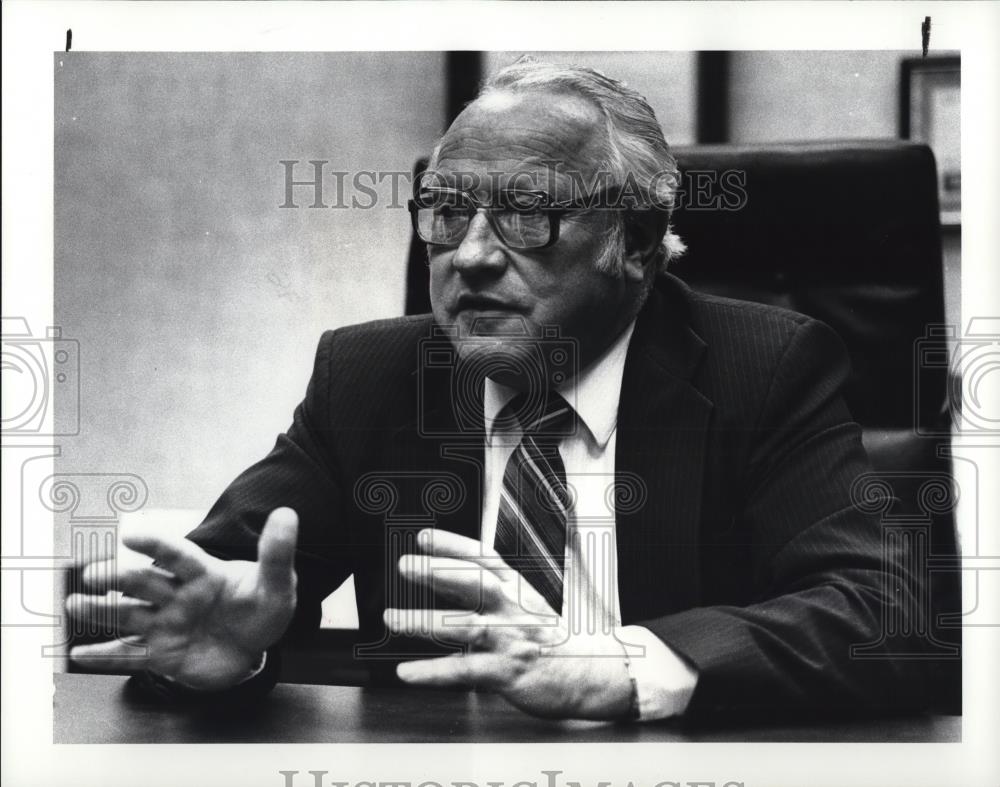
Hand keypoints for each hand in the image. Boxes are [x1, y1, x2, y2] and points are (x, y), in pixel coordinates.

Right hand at [67, 507, 298, 689]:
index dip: (155, 543)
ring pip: (128, 614)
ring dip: (100, 609)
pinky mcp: (161, 653)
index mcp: (204, 573)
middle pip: (144, 582)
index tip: (131, 533)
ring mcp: (166, 624)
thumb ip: (277, 553)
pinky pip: (128, 654)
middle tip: (94, 574)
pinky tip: (79, 655)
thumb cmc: (263, 608)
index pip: (177, 554)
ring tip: (73, 604)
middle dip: (118, 576)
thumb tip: (287, 514)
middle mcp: (178, 595)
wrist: (255, 647)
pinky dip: (104, 656)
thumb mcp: (277, 584)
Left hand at [384, 529, 632, 719]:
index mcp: (517, 589)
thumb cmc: (552, 639)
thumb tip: (442, 576)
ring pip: (464, 626)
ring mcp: (511, 640)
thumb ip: (486, 592)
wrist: (593, 673)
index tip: (423, 537)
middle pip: (474, 584)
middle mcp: (513, 609)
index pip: (482, 559)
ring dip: (425, 621)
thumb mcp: (525, 604)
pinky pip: (465, 671)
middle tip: (405, 565)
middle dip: (437, 572)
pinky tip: (407, 672)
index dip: (452, 545)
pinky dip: (433, 672)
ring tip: (393, 618)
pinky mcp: (508, 672)